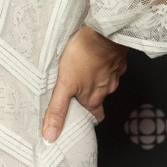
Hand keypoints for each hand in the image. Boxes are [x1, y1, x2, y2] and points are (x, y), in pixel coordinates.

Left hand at [43, 27, 127, 142]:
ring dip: (93, 79)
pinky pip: (109, 65)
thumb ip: (57, 110)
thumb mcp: (65, 85)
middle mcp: (107, 89)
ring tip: (79, 71)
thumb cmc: (84, 55)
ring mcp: (114, 73)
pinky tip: (90, 57)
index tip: (78, 116)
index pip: (95, 116)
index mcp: (94, 98)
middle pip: (98, 99)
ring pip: (104, 82)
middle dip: (87, 96)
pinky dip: (100, 64)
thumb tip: (51, 135)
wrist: (103, 31)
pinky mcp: (116, 58)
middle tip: (74, 90)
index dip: (86, 118)